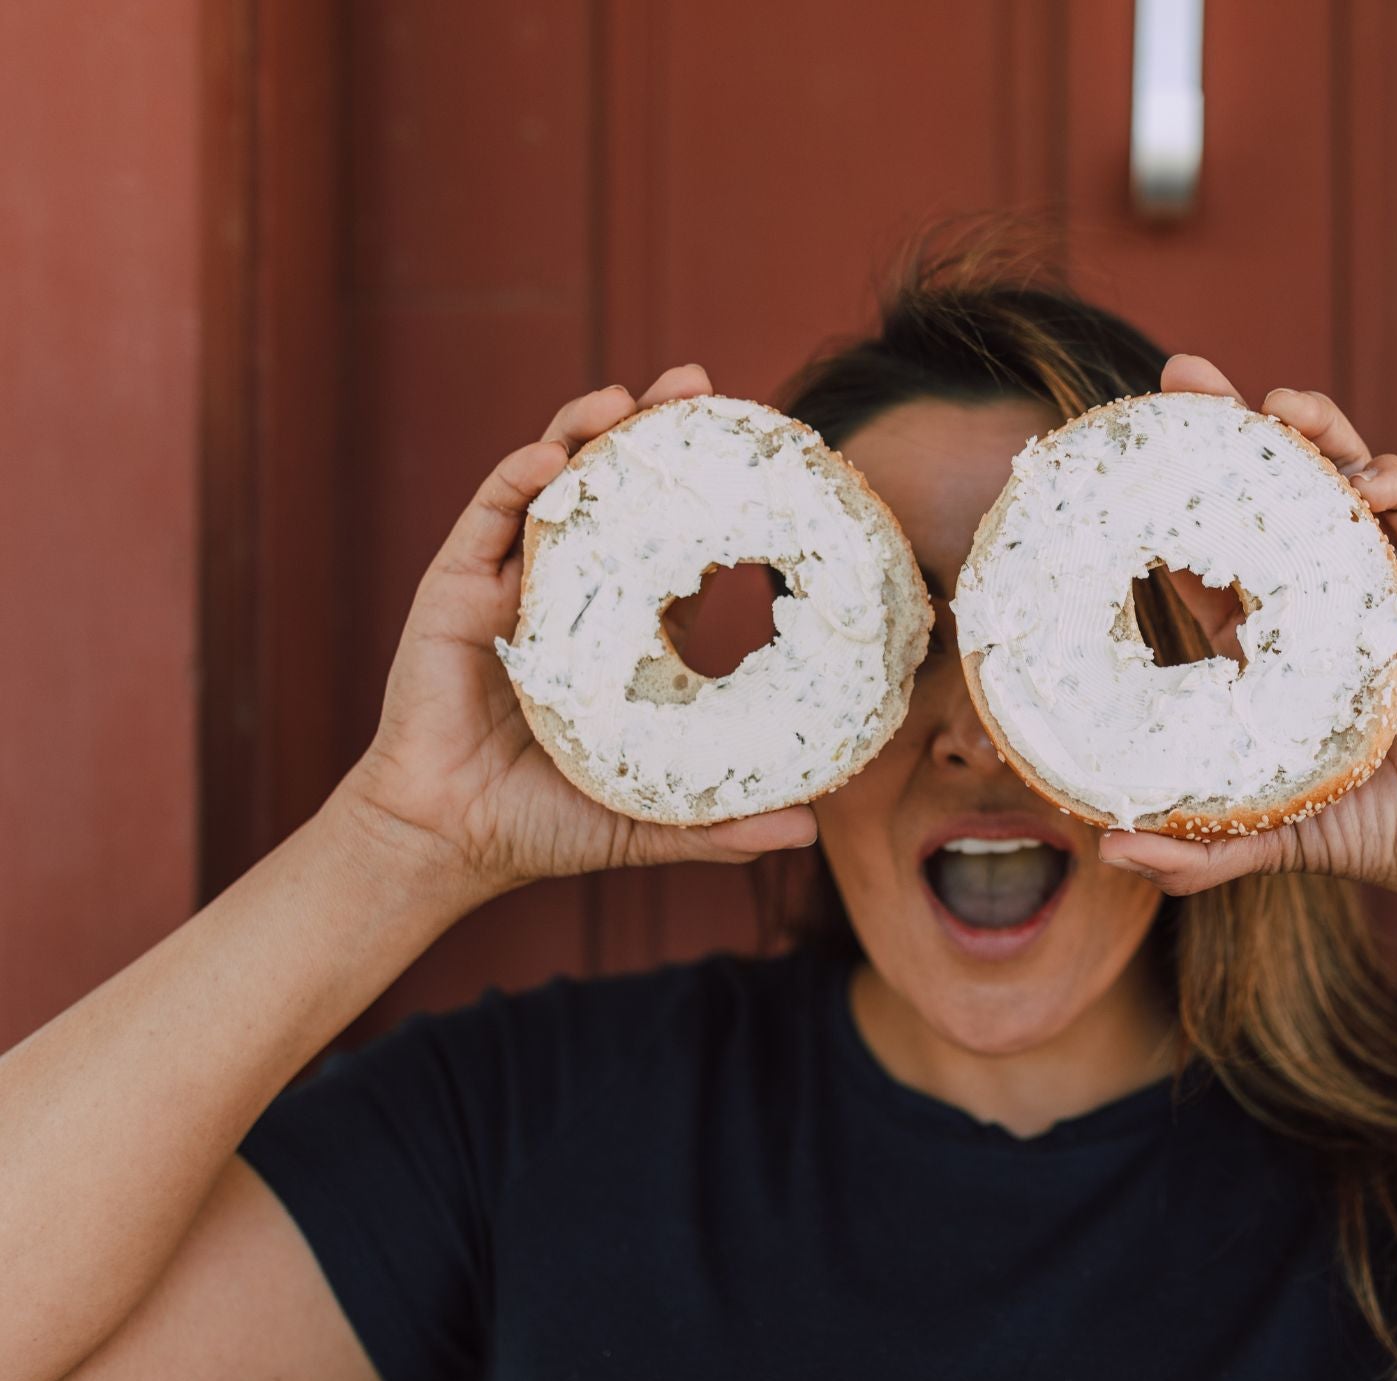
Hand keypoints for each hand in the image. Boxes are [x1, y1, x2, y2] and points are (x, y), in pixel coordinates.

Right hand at [332, 365, 817, 901]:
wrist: (446, 841)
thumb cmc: (543, 824)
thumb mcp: (648, 818)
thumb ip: (721, 825)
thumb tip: (809, 833)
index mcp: (622, 631)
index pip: (674, 544)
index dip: (708, 498)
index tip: (757, 453)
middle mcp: (570, 590)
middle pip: (616, 491)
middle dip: (653, 433)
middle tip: (697, 383)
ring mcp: (512, 582)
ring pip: (552, 486)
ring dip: (586, 432)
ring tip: (628, 399)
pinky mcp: (457, 588)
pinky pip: (488, 518)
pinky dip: (519, 479)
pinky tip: (555, 454)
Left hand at [1096, 355, 1396, 934]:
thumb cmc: (1360, 826)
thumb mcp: (1258, 834)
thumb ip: (1192, 849)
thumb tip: (1104, 854)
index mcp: (1264, 635)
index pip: (1205, 549)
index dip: (1169, 500)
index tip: (1123, 457)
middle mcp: (1316, 590)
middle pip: (1265, 487)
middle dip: (1226, 427)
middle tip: (1180, 378)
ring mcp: (1380, 576)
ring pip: (1341, 474)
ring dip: (1311, 428)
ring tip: (1271, 405)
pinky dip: (1390, 478)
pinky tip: (1361, 478)